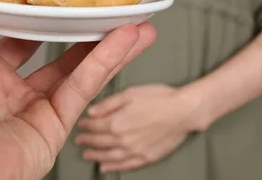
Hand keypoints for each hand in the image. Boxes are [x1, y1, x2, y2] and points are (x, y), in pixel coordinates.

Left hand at [0, 0, 155, 179]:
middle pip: (60, 60)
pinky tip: (128, 38)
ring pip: (80, 74)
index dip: (43, 23)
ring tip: (139, 23)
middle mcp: (10, 99)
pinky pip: (83, 90)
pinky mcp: (53, 132)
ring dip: (111, 47)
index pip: (21, 45)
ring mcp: (33, 117)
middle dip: (89, 36)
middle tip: (112, 14)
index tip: (64, 2)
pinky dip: (108, 62)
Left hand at [75, 84, 198, 172]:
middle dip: (87, 141)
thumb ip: (108, 103)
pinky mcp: (146, 157)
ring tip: (87, 155)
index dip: (85, 125)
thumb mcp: (130, 93)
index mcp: (117, 122)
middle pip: (100, 142)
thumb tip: (90, 111)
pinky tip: (105, 167)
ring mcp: (135, 151)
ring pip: (110, 157)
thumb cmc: (159, 98)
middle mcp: (123, 140)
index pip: (95, 126)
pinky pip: (125, 166)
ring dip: (96, 156)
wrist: (183, 111)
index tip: (80, 124)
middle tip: (78, 140)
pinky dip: (113, 168)